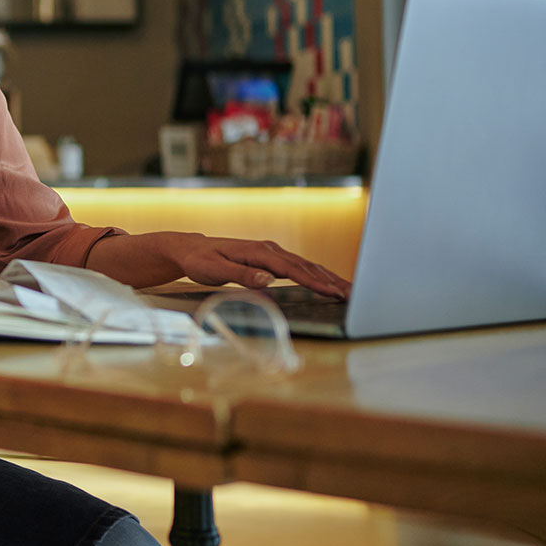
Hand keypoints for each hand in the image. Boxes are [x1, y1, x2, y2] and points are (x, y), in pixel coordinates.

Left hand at [166, 233, 350, 298]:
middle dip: (331, 280)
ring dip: (329, 278)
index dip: (313, 281)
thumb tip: (268, 279)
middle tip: (353, 295)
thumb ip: (242, 275)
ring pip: (307, 265)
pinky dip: (318, 275)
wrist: (192, 249)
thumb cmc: (201, 261)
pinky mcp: (271, 258)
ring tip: (350, 291)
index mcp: (258, 252)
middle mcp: (269, 249)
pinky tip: (329, 284)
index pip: (292, 269)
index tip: (332, 292)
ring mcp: (272, 253)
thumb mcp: (215, 270)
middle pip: (307, 266)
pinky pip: (299, 267)